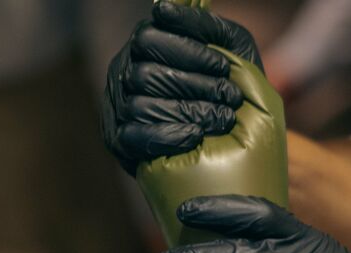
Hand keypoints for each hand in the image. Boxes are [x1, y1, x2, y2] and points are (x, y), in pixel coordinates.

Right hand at [102, 1, 263, 174]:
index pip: (149, 37)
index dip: (187, 51)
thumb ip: (208, 26)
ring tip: (224, 118)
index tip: (222, 65)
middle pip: (146, 73)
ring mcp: (119, 106)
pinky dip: (168, 136)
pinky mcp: (120, 140)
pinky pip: (135, 137)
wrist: (231, 137)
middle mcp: (125, 71)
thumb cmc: (230, 84)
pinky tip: (196, 135)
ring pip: (142, 105)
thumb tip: (164, 9)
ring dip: (188, 111)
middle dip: (195, 85)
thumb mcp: (230, 48)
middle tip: (231, 96)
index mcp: (145, 45)